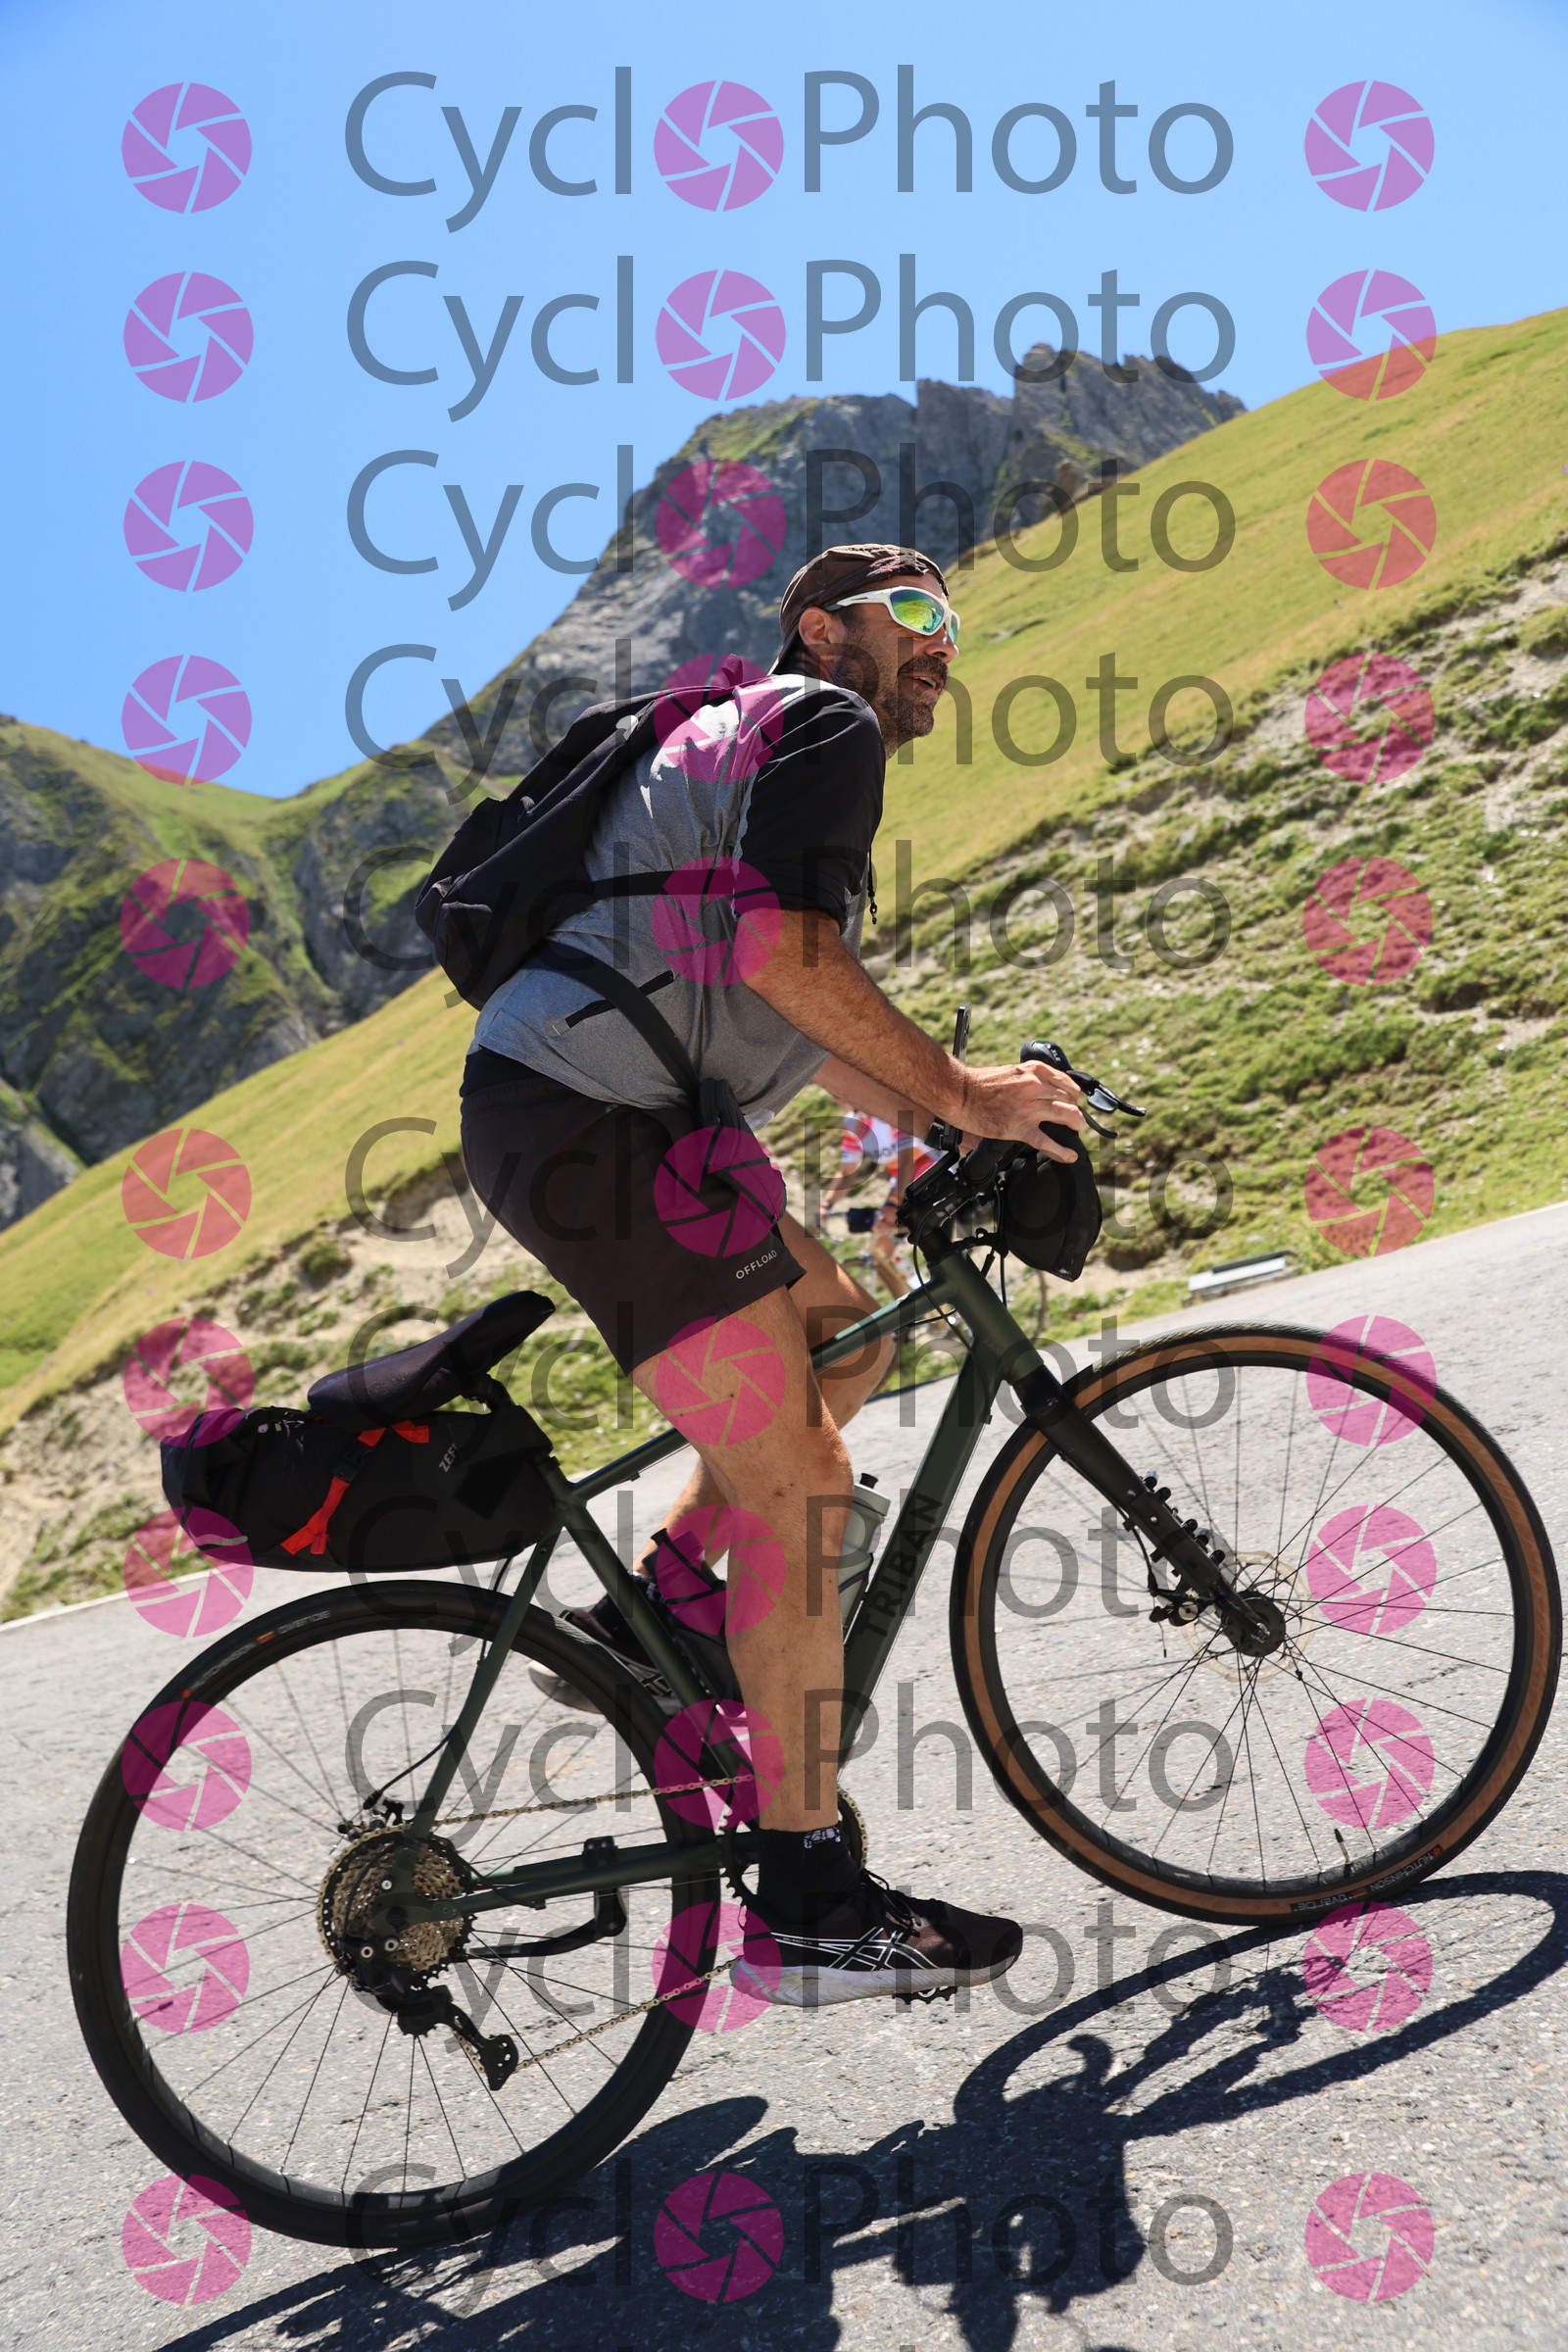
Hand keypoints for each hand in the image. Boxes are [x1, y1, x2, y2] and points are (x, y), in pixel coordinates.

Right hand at [955, 1062, 1083, 1161]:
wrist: (960, 1094)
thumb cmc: (980, 1083)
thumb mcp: (1013, 1071)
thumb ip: (1031, 1079)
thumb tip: (1045, 1091)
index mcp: (1034, 1071)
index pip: (1067, 1084)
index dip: (1074, 1096)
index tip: (1074, 1102)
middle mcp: (1035, 1087)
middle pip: (1070, 1100)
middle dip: (1077, 1111)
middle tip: (1075, 1120)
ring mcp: (1028, 1108)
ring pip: (1067, 1116)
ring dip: (1076, 1125)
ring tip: (1076, 1131)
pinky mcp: (1019, 1128)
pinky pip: (1047, 1142)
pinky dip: (1062, 1151)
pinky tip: (1070, 1156)